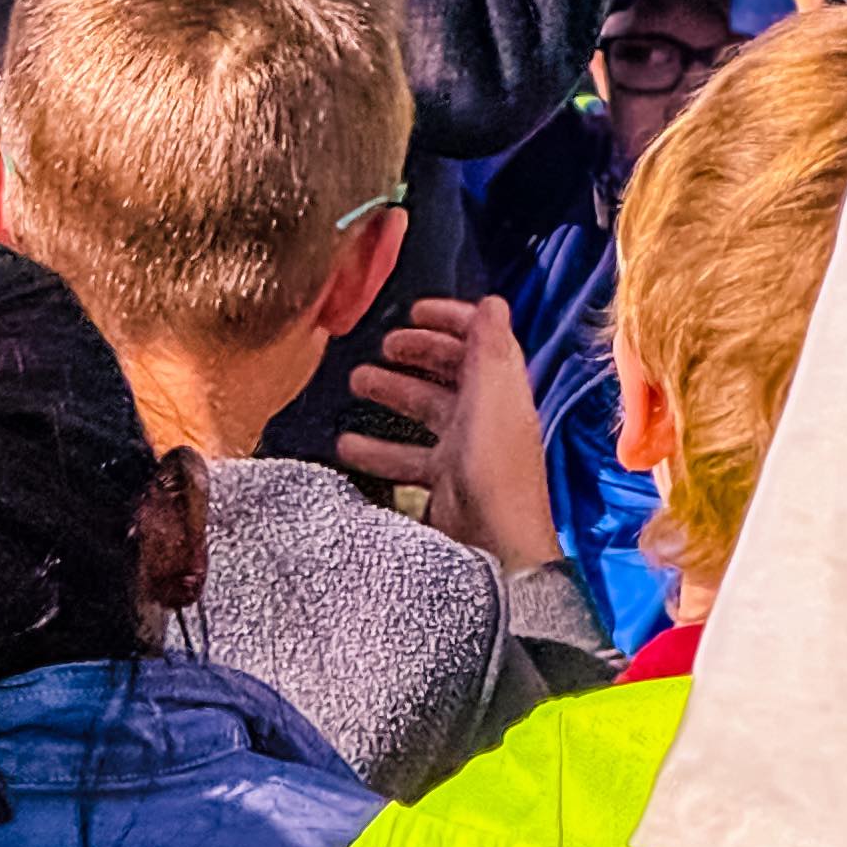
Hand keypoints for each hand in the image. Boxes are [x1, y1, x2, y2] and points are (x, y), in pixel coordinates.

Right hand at [341, 295, 561, 571]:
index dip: (450, 320)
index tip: (412, 311)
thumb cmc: (493, 469)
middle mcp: (484, 415)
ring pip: (423, 410)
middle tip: (380, 346)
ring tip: (354, 383)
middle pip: (448, 372)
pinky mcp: (443, 482)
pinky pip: (406, 456)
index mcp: (499, 389)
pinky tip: (346, 445)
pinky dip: (377, 447)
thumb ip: (488, 349)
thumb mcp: (490, 398)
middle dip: (415, 353)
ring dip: (392, 393)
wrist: (495, 545)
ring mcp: (463, 450)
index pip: (479, 340)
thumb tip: (492, 301)